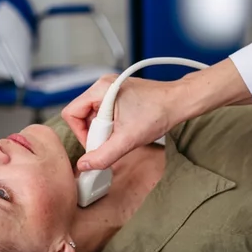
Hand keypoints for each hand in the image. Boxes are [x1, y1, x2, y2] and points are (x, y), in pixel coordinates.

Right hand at [62, 74, 185, 170]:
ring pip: (93, 116)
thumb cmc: (158, 113)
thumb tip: (85, 165)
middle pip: (81, 115)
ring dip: (104, 130)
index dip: (79, 133)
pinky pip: (105, 113)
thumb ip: (103, 155)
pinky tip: (126, 129)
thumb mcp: (128, 140)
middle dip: (94, 133)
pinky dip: (112, 125)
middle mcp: (103, 86)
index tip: (96, 144)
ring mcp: (111, 89)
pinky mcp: (119, 95)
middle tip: (111, 141)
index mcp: (100, 89)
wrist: (180, 102)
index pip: (71, 113)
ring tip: (122, 134)